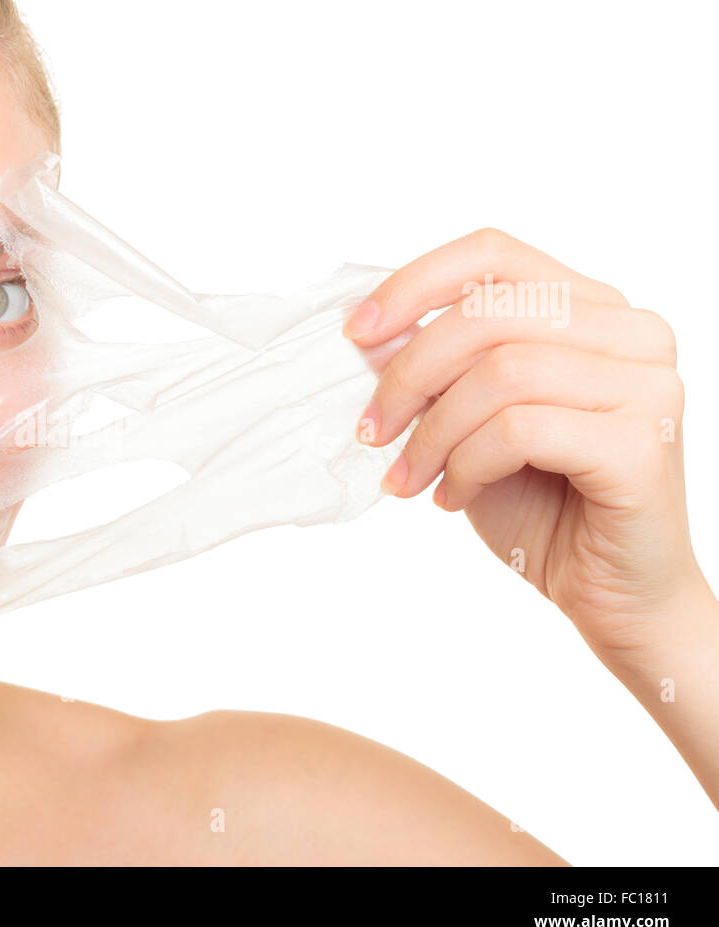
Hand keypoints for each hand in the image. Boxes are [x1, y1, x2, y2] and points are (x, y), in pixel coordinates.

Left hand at [345, 228, 707, 660]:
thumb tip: (371, 333)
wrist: (609, 592)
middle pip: (488, 313)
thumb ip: (435, 371)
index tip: (357, 334)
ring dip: (433, 433)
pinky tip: (454, 498)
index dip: (414, 284)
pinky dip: (469, 465)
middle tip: (371, 432)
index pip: (494, 255)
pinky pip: (521, 429)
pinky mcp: (641, 443)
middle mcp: (632, 332)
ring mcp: (646, 384)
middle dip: (409, 374)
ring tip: (411, 478)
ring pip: (503, 372)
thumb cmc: (541, 504)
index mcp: (592, 309)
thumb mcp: (467, 423)